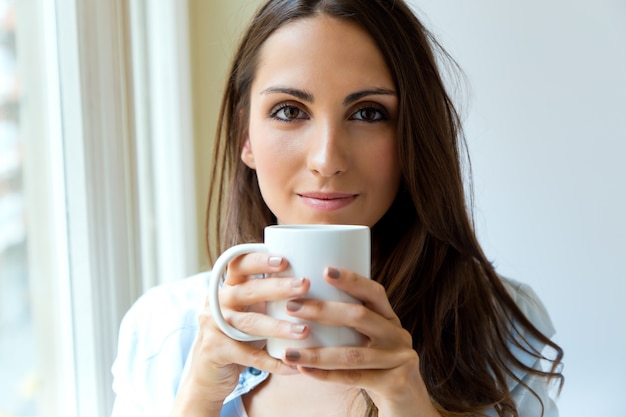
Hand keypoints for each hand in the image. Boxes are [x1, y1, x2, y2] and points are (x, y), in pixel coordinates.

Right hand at [171, 253, 310, 415]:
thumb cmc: (237, 337)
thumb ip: (267, 296)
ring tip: (304, 330)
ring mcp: (214, 327)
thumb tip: (310, 282)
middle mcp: (218, 303)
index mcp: (228, 287)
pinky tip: (294, 367)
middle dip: (278, 287)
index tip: (284, 259)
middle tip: (304, 284)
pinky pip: (249, 357)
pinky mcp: (216, 351)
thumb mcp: (248, 311)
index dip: (259, 260)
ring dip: (279, 327)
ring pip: (250, 323)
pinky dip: (274, 363)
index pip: (239, 265)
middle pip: (248, 290)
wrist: (207, 375)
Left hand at [280, 267, 440, 416]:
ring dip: (317, 353)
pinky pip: (354, 378)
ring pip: (353, 354)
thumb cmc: (377, 368)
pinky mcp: (396, 383)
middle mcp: (398, 335)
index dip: (351, 280)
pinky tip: (304, 370)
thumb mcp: (370, 342)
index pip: (374, 292)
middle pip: (360, 316)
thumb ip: (350, 326)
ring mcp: (400, 359)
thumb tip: (303, 303)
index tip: (324, 270)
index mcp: (390, 318)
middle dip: (323, 310)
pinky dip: (326, 374)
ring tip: (289, 352)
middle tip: (292, 306)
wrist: (408, 404)